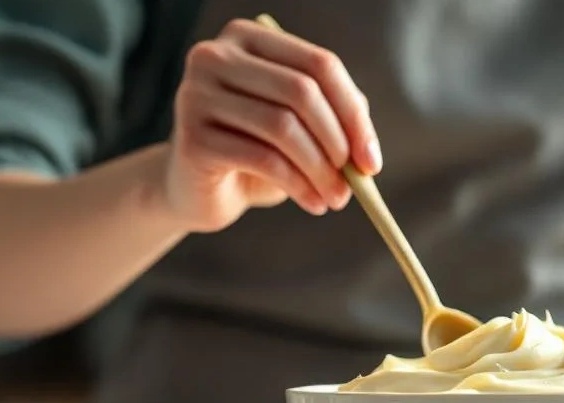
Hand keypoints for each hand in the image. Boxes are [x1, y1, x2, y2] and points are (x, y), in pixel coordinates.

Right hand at [163, 18, 380, 230]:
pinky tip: (312, 203)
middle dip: (338, 142)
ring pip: (282, 126)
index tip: (372, 159)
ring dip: (320, 170)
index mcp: (248, 38)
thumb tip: (366, 150)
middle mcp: (215, 56)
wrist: (198, 190)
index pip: (318, 64)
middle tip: (356, 181)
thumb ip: (335, 120)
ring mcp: (196, 94)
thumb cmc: (256, 152)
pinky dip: (298, 185)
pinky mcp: (192, 138)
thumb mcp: (299, 126)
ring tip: (336, 198)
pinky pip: (262, 159)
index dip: (353, 113)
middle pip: (301, 91)